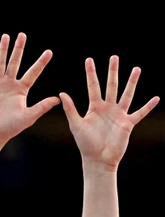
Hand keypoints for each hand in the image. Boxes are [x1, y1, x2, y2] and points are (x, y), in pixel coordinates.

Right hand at [0, 33, 59, 146]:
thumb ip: (42, 106)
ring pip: (0, 64)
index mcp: (21, 90)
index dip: (41, 62)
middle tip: (23, 35)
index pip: (33, 72)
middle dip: (19, 49)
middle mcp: (10, 84)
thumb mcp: (29, 116)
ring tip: (6, 36)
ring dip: (3, 50)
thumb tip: (58, 98)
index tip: (49, 52)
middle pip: (16, 62)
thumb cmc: (10, 128)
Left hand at [60, 56, 158, 170]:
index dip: (91, 73)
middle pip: (111, 86)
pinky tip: (156, 98)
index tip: (89, 60)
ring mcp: (118, 114)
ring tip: (136, 69)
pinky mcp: (128, 123)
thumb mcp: (76, 125)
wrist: (98, 159)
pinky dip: (148, 106)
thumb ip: (70, 109)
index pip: (92, 86)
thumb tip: (61, 93)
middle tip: (114, 57)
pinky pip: (140, 113)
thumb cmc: (85, 144)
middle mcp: (107, 108)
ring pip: (127, 94)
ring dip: (132, 82)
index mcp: (94, 107)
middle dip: (112, 72)